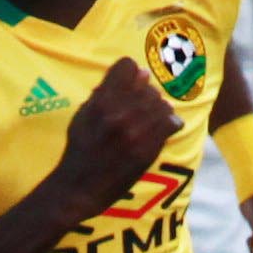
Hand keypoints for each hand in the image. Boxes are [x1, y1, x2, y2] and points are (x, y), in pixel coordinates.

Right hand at [56, 57, 181, 208]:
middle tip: (141, 108)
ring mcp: (135, 131)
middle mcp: (119, 112)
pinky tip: (163, 129)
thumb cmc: (80, 150)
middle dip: (146, 95)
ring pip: (162, 103)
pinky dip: (171, 123)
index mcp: (100, 100)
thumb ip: (104, 92)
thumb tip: (135, 72)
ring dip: (160, 110)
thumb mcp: (82, 114)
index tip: (131, 83)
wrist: (80, 187)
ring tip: (152, 120)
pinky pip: (172, 122)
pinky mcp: (147, 148)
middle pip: (149, 86)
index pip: (128, 65)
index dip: (131, 73)